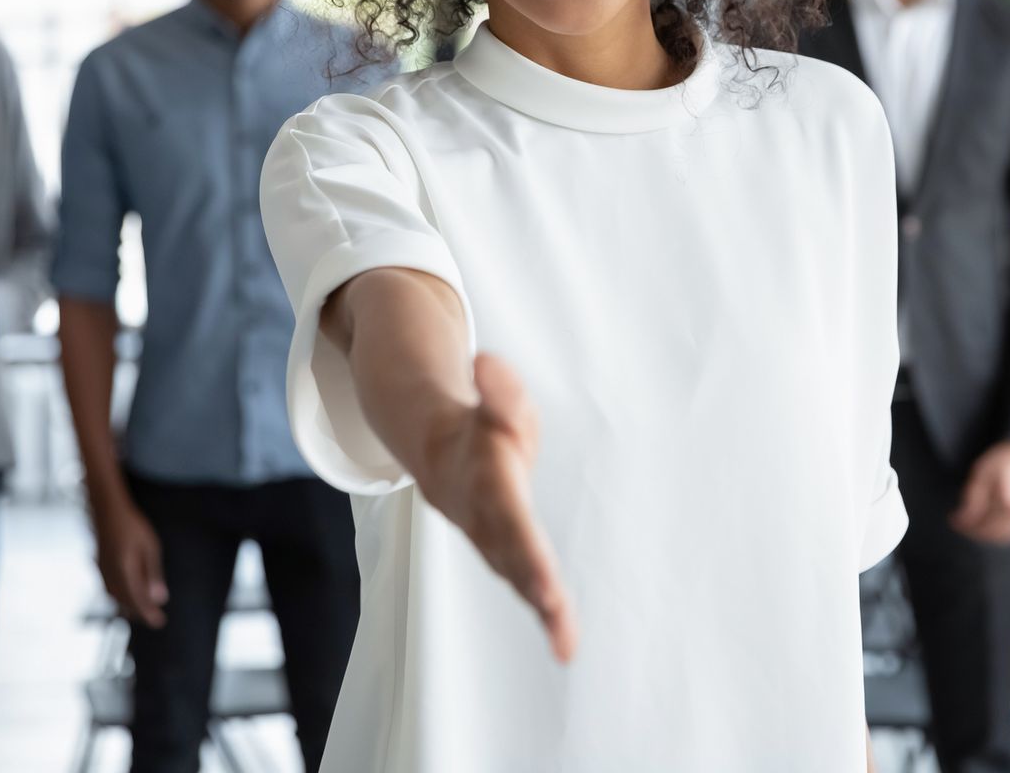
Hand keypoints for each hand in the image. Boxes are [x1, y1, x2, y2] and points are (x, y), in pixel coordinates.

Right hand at [94, 495, 168, 627]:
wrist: (107, 511)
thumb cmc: (133, 527)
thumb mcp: (150, 548)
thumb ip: (153, 574)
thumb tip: (159, 599)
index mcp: (125, 573)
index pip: (138, 600)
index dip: (149, 613)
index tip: (159, 622)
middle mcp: (111, 577)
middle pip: (126, 602)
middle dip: (141, 611)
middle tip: (155, 619)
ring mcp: (103, 573)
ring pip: (117, 597)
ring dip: (130, 606)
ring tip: (142, 611)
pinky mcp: (100, 567)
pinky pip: (110, 589)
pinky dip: (120, 597)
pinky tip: (126, 596)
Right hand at [416, 353, 575, 662]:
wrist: (443, 456)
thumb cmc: (482, 430)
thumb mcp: (497, 401)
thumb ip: (498, 388)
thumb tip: (485, 363)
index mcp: (490, 484)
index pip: (509, 513)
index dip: (523, 541)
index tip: (540, 570)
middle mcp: (490, 520)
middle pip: (514, 554)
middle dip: (533, 580)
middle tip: (555, 608)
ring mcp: (497, 541)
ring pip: (520, 577)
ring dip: (542, 608)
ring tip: (565, 642)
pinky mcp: (511, 553)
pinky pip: (529, 584)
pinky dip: (546, 614)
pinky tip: (566, 646)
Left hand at [950, 440, 1009, 545]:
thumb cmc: (1005, 459)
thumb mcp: (981, 475)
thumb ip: (972, 500)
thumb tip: (962, 519)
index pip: (985, 524)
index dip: (966, 525)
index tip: (953, 521)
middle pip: (994, 534)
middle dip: (973, 532)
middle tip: (958, 524)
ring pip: (1002, 536)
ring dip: (984, 534)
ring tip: (968, 525)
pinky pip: (1009, 531)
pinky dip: (995, 531)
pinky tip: (983, 523)